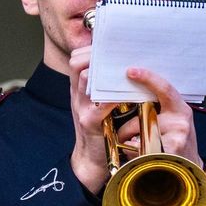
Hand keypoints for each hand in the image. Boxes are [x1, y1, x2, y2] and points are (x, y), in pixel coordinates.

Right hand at [68, 44, 117, 192]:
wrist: (93, 160)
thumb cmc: (104, 130)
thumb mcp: (101, 104)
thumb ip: (108, 87)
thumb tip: (128, 66)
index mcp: (79, 88)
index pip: (77, 58)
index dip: (91, 49)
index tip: (110, 45)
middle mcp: (76, 95)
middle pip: (78, 63)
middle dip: (97, 55)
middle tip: (118, 52)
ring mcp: (81, 107)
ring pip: (85, 77)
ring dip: (105, 71)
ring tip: (125, 68)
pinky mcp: (90, 122)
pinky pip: (100, 103)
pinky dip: (113, 96)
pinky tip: (128, 94)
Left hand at [125, 67, 201, 167]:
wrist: (187, 169)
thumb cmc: (174, 141)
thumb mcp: (171, 121)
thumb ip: (158, 107)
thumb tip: (132, 88)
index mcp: (180, 109)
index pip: (165, 89)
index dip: (148, 78)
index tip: (131, 71)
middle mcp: (181, 121)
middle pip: (143, 115)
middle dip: (127, 127)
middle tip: (121, 134)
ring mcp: (178, 136)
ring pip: (140, 133)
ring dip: (129, 142)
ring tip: (132, 148)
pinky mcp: (171, 152)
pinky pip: (141, 149)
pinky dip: (134, 153)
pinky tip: (139, 157)